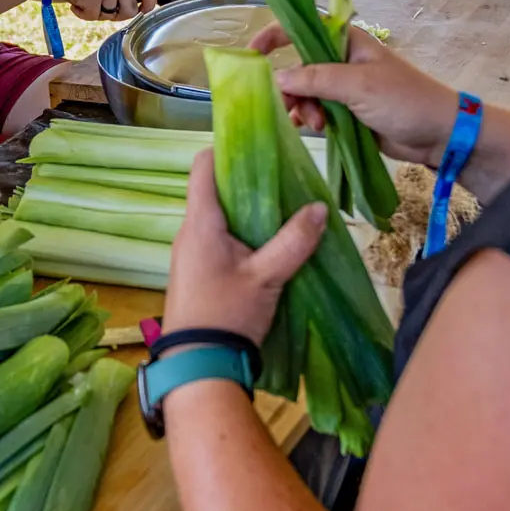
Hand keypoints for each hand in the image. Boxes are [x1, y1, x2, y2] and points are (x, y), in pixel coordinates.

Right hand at [40, 0, 157, 21]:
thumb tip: (136, 8)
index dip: (150, 4)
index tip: (142, 10)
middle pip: (131, 10)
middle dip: (117, 14)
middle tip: (100, 6)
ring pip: (112, 16)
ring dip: (98, 13)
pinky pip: (94, 17)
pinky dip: (82, 13)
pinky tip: (75, 0)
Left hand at [162, 151, 328, 345]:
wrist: (199, 366)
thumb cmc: (228, 315)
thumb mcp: (268, 277)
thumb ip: (294, 241)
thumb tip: (320, 207)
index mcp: (200, 223)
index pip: (203, 165)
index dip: (227, 147)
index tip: (258, 144)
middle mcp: (189, 232)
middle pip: (214, 190)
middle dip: (247, 180)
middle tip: (284, 177)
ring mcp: (190, 253)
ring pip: (218, 217)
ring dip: (247, 210)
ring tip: (282, 208)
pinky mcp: (196, 272)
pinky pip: (218, 239)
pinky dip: (241, 233)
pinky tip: (268, 242)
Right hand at [253, 23, 461, 167]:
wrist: (439, 134)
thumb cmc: (404, 100)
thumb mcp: (358, 85)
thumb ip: (316, 79)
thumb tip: (278, 78)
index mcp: (347, 42)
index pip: (303, 28)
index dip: (275, 36)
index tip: (251, 54)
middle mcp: (342, 61)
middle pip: (299, 66)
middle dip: (292, 88)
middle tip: (295, 110)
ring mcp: (345, 88)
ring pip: (305, 93)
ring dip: (304, 109)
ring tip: (317, 125)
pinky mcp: (348, 112)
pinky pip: (317, 111)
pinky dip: (311, 120)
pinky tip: (314, 131)